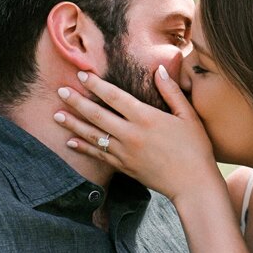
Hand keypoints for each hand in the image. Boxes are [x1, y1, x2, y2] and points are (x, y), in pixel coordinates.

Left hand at [54, 66, 218, 203]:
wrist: (192, 184)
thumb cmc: (195, 147)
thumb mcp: (188, 115)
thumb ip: (171, 91)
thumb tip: (159, 69)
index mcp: (146, 117)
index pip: (114, 96)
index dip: (96, 84)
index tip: (81, 74)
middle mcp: (131, 134)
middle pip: (97, 115)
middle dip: (77, 102)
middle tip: (60, 91)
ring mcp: (125, 152)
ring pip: (93, 135)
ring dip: (73, 124)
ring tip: (56, 115)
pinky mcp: (124, 167)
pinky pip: (99, 155)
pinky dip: (83, 148)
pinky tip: (70, 142)